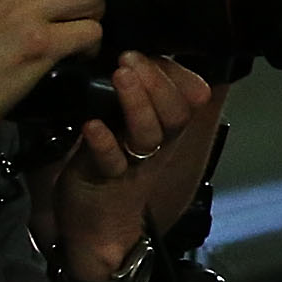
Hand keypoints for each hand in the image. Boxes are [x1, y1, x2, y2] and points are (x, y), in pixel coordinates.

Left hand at [50, 53, 211, 278]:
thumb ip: (134, 99)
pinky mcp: (106, 180)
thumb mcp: (126, 130)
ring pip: (148, 134)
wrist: (97, 229)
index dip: (174, 75)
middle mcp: (156, 146)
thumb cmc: (111, 170)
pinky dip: (103, 141)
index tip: (149, 52)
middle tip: (130, 58)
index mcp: (165, 130)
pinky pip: (111, 160)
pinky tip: (93, 125)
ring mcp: (133, 164)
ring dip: (136, 102)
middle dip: (156, 81)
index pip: (188, 99)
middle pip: (175, 114)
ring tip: (120, 75)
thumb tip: (133, 57)